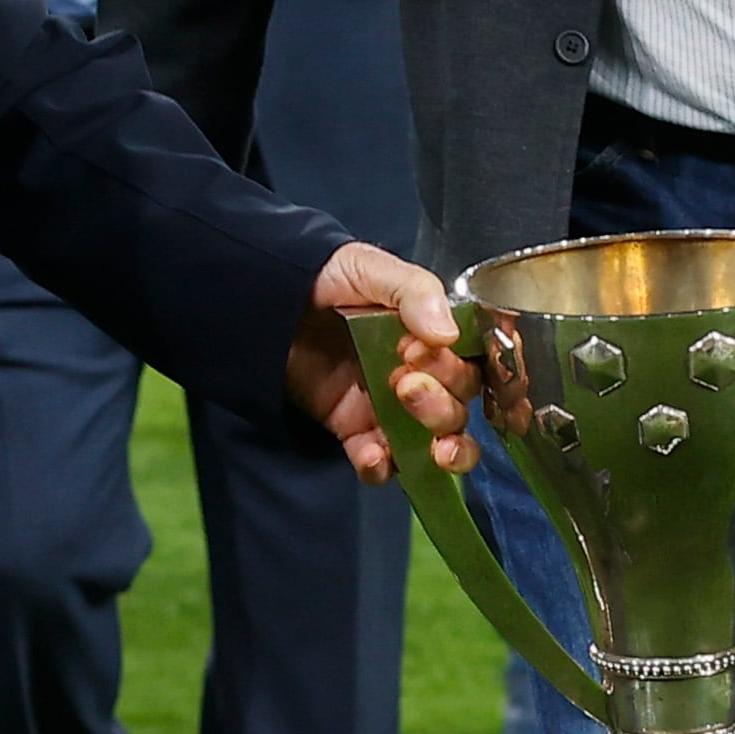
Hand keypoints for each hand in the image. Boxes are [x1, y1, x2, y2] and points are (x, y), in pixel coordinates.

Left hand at [287, 240, 477, 481]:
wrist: (262, 299)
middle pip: (459, 406)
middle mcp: (419, 374)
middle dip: (443, 405)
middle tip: (406, 385)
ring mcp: (388, 407)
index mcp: (432, 335)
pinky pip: (380, 462)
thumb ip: (413, 291)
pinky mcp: (354, 431)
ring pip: (434, 442)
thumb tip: (448, 334)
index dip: (459, 368)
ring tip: (430, 447)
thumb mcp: (368, 267)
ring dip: (439, 448)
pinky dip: (382, 466)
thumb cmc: (324, 276)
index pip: (472, 363)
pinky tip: (373, 455)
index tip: (424, 354)